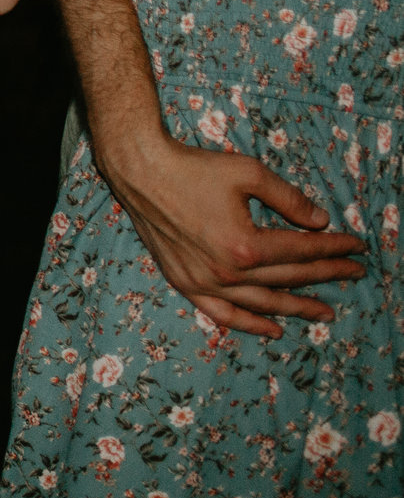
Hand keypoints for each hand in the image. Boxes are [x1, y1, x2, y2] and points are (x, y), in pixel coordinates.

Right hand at [98, 125, 366, 336]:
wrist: (141, 170)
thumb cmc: (193, 167)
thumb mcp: (248, 173)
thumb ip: (289, 199)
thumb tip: (319, 221)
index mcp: (246, 245)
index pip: (302, 251)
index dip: (334, 248)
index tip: (356, 247)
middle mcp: (227, 272)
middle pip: (288, 278)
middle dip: (326, 275)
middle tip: (353, 274)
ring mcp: (204, 282)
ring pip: (261, 303)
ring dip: (296, 307)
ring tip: (324, 312)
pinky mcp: (185, 282)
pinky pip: (223, 314)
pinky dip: (250, 324)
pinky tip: (273, 329)